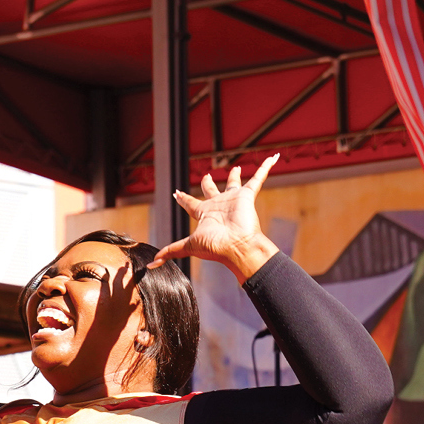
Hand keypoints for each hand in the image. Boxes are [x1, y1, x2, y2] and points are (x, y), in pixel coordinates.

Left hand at [150, 155, 281, 280]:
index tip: (175, 193)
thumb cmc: (216, 247)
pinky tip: (273, 158)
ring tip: (236, 167)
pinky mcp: (247, 196)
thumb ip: (171, 251)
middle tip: (206, 174)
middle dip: (208, 183)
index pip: (190, 204)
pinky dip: (266, 168)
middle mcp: (219, 206)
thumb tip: (150, 265)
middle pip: (211, 190)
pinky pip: (258, 179)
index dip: (182, 198)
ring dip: (235, 176)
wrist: (238, 248)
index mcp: (205, 214)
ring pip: (234, 183)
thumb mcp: (188, 246)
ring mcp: (233, 201)